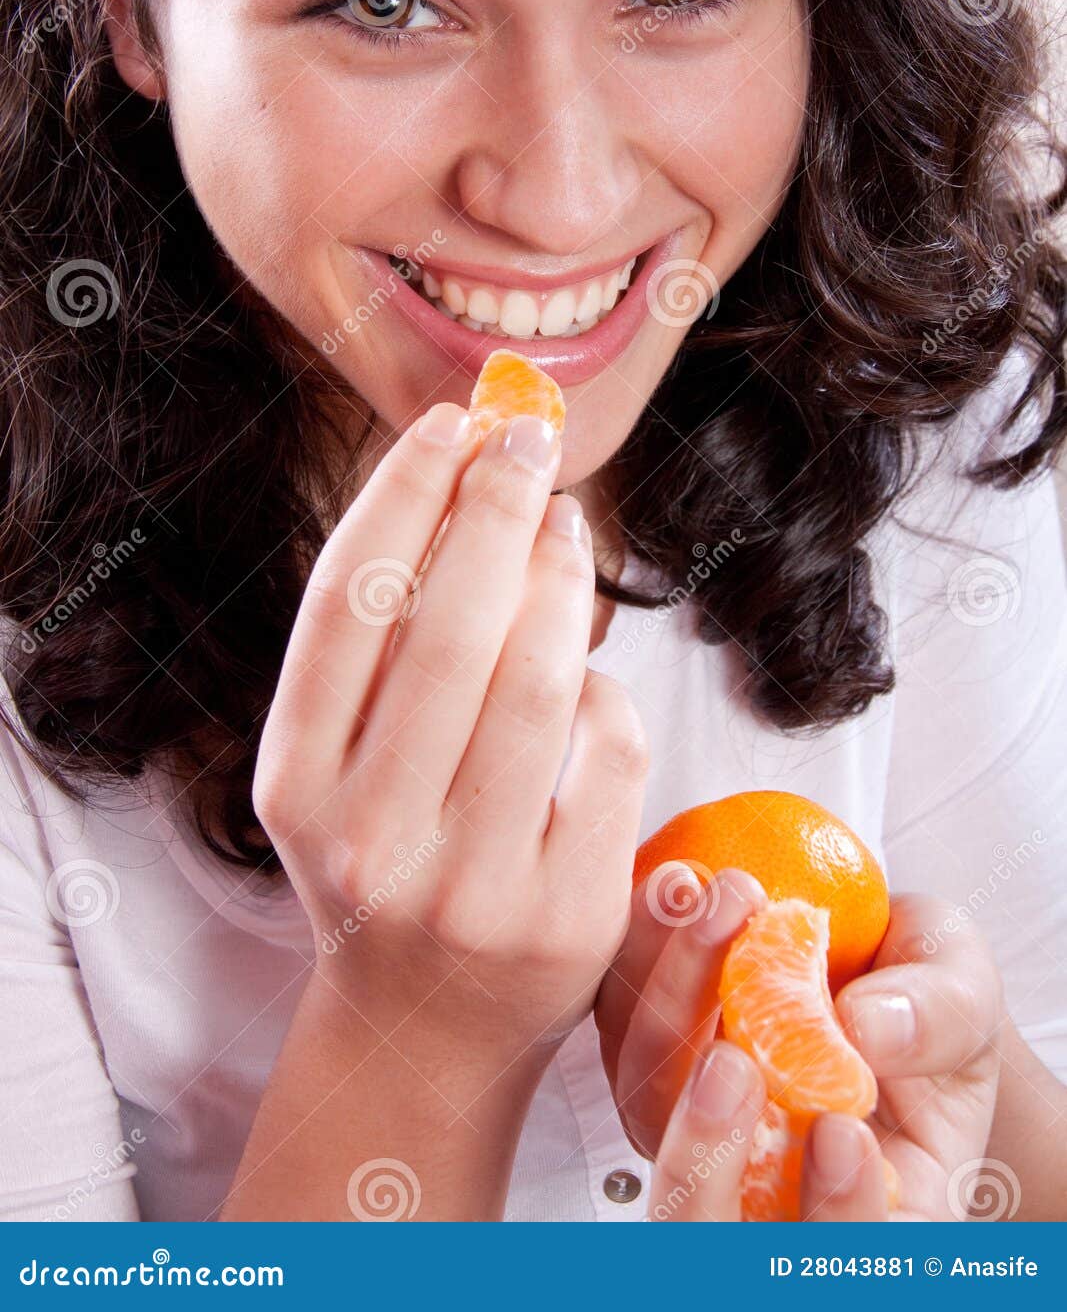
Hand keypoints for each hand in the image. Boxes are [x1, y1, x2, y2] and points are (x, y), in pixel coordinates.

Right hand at [252, 402, 649, 1096]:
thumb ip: (380, 651)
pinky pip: (609, 749)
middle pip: (451, 631)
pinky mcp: (568, 915)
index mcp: (294, 785)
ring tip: (564, 527)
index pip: (348, 607)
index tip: (451, 426)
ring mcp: (472, 885)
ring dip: (562, 578)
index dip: (403, 496)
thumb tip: (464, 484)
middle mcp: (370, 837)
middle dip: (497, 511)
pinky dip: (605, 685)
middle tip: (526, 444)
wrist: (423, 1028)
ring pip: (540, 682)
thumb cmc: (387, 857)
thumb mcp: (337, 769)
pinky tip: (585, 667)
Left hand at [597, 869, 1003, 1219]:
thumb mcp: (963, 991)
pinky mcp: (647, 1052)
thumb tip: (868, 1025)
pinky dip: (637, 953)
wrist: (872, 954)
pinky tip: (675, 888)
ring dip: (668, 1006)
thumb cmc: (928, 996)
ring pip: (647, 1107)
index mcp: (873, 1202)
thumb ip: (937, 1015)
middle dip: (707, 1147)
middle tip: (732, 1056)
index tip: (841, 1134)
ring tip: (710, 905)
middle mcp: (765, 1184)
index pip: (849, 1252)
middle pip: (710, 1219)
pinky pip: (614, 1022)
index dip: (837, 1215)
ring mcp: (692, 1123)